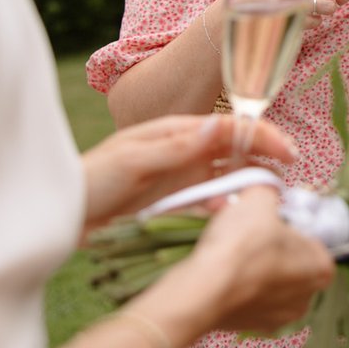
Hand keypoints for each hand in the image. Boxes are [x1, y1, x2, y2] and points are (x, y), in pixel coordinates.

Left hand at [81, 115, 299, 230]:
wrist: (58, 216)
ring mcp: (181, 179)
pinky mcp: (176, 205)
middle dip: (265, 160)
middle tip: (290, 179)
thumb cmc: (90, 181)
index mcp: (176, 132)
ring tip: (270, 203)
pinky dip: (228, 209)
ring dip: (250, 187)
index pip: (230, 127)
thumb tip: (221, 126)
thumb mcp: (132, 162)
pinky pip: (211, 204)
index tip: (289, 153)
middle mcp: (184, 152)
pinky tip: (234, 221)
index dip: (263, 136)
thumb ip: (176, 147)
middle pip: (236, 151)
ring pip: (228, 178)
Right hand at [154, 186, 334, 332]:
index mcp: (321, 267)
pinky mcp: (250, 327)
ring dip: (251, 261)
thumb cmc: (241, 244)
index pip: (311, 238)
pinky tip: (219, 268)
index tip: (267, 217)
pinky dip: (236, 282)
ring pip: (266, 277)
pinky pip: (246, 296)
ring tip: (227, 244)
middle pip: (288, 258)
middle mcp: (306, 297)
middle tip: (244, 226)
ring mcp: (278, 317)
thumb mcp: (259, 197)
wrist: (203, 290)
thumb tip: (265, 190)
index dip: (288, 223)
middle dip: (267, 242)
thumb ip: (268, 190)